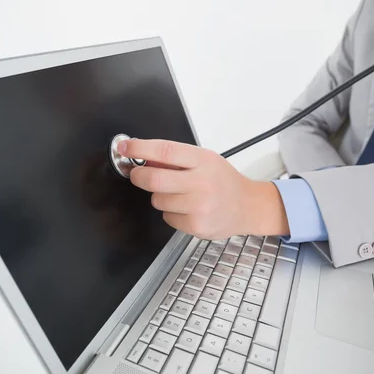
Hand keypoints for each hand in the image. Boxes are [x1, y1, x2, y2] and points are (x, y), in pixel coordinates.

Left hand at [117, 139, 289, 238]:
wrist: (248, 207)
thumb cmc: (223, 181)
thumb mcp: (204, 160)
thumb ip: (175, 159)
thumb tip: (142, 157)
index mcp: (203, 160)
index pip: (164, 151)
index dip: (140, 148)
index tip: (125, 147)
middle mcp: (202, 183)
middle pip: (153, 179)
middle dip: (139, 176)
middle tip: (139, 175)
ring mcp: (199, 206)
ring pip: (157, 200)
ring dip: (161, 196)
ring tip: (181, 195)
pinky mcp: (196, 226)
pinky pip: (167, 217)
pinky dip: (171, 213)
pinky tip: (188, 209)